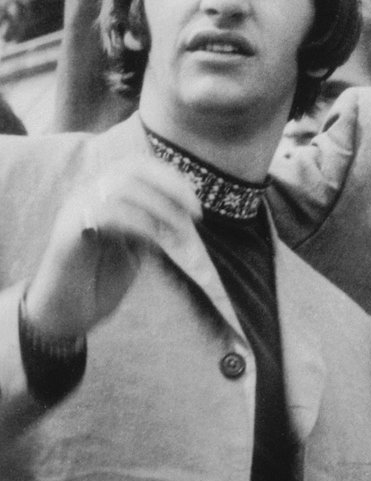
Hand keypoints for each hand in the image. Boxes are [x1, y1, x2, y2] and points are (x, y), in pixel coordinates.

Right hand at [21, 157, 202, 341]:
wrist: (66, 315)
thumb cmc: (101, 280)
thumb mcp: (136, 244)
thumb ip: (152, 221)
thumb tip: (183, 206)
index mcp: (100, 194)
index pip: (137, 166)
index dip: (170, 177)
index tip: (195, 201)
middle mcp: (84, 196)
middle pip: (131, 170)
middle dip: (170, 186)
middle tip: (194, 213)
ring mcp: (73, 212)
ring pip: (121, 189)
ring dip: (159, 208)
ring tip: (177, 232)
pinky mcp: (66, 233)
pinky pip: (106, 214)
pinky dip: (139, 223)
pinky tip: (155, 240)